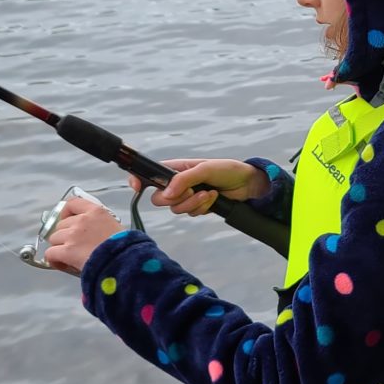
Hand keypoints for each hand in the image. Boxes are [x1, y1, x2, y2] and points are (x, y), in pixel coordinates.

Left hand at [44, 196, 124, 274]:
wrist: (124, 262)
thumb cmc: (125, 248)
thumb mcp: (117, 227)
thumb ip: (102, 225)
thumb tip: (94, 234)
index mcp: (96, 212)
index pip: (72, 203)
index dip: (66, 212)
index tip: (67, 219)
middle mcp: (82, 220)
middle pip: (61, 225)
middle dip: (64, 235)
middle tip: (72, 245)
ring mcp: (73, 235)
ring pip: (54, 239)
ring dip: (59, 247)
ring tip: (68, 257)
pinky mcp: (67, 251)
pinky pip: (50, 253)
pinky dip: (54, 259)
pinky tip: (61, 264)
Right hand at [127, 158, 266, 218]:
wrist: (247, 184)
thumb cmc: (227, 169)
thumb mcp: (205, 169)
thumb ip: (184, 180)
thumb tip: (166, 193)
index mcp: (175, 169)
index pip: (149, 174)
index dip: (138, 180)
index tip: (136, 186)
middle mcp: (177, 183)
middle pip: (159, 198)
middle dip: (176, 198)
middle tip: (191, 191)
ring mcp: (186, 196)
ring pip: (176, 209)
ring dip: (193, 203)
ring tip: (209, 193)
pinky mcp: (196, 206)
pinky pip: (190, 214)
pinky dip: (202, 208)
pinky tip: (213, 198)